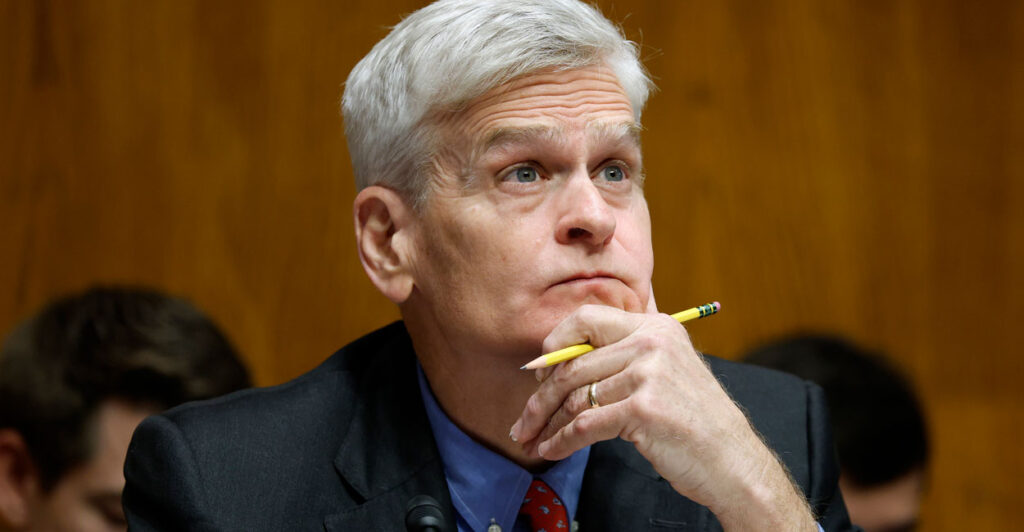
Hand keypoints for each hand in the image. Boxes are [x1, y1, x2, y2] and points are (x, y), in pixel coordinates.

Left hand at [509, 305, 814, 529]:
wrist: (732, 459)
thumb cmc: (693, 420)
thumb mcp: (665, 370)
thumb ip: (623, 356)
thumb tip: (557, 361)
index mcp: (654, 326)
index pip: (586, 318)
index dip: (554, 344)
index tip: (539, 373)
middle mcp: (650, 342)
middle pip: (573, 364)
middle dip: (540, 397)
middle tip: (523, 420)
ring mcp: (647, 374)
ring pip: (574, 396)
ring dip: (547, 423)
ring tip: (531, 439)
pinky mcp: (642, 408)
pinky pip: (584, 424)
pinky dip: (561, 441)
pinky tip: (550, 450)